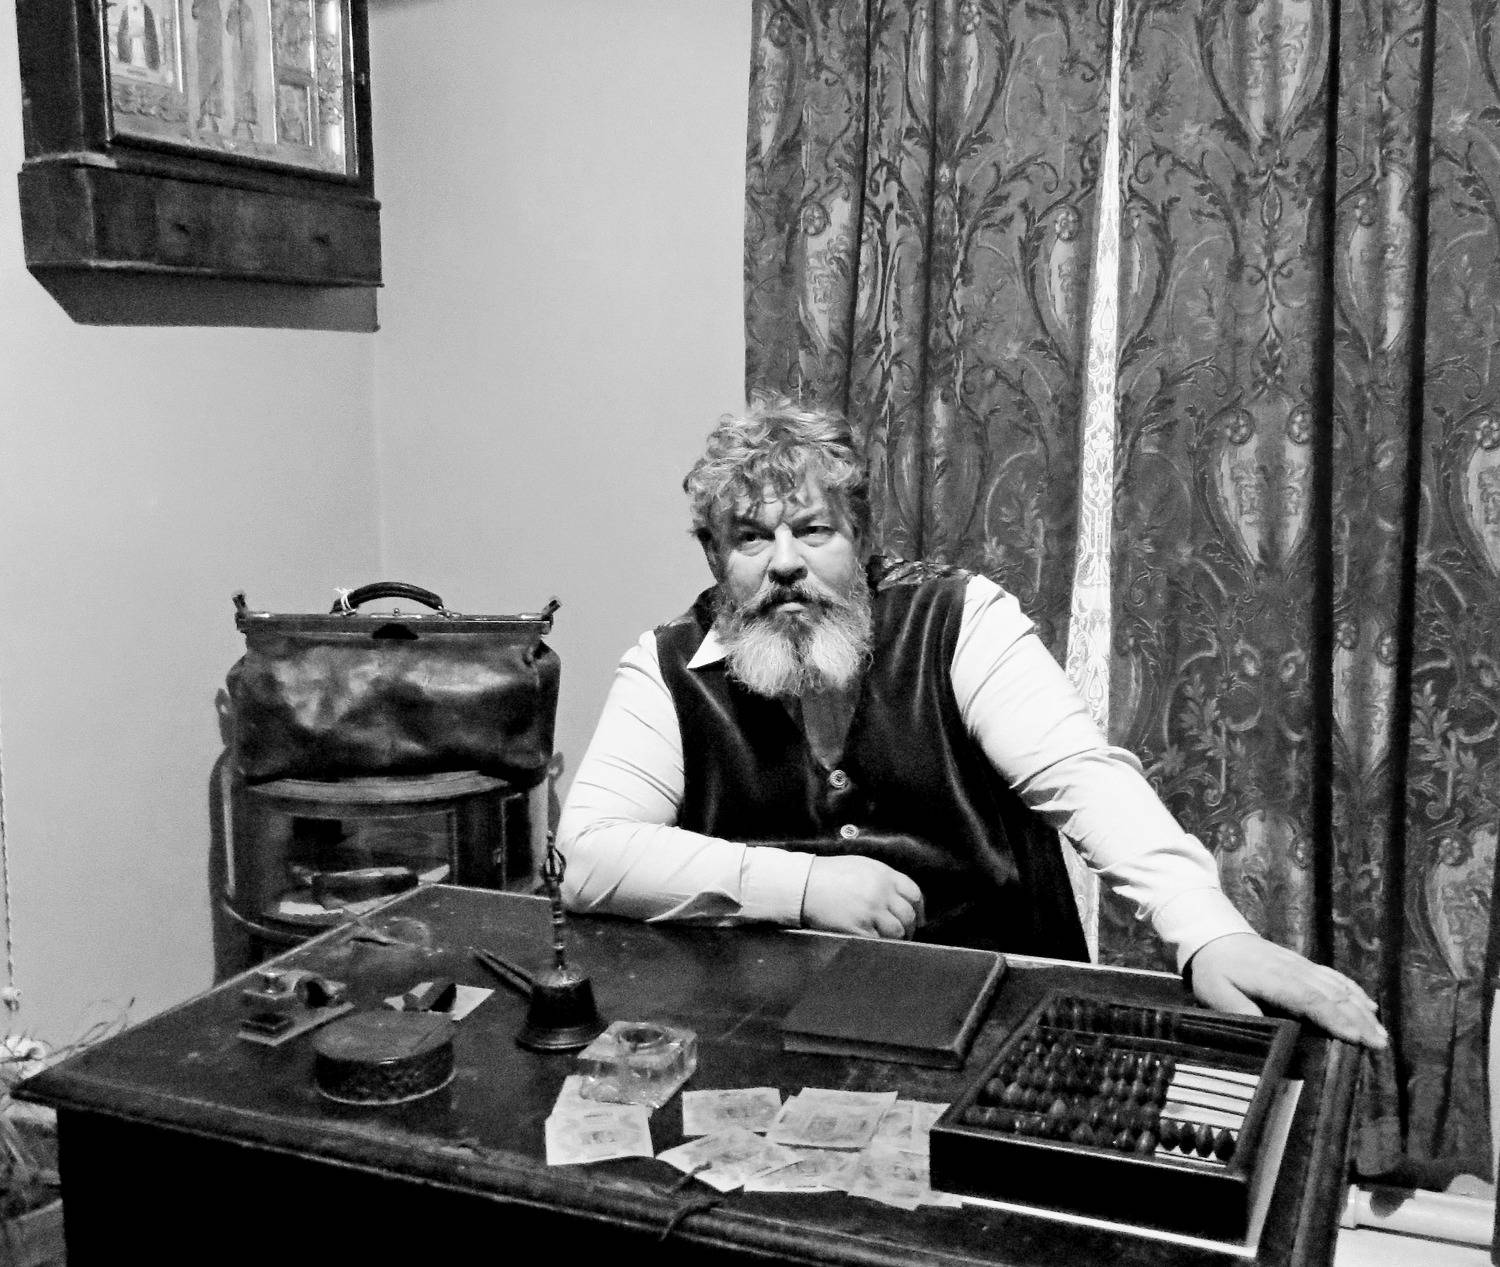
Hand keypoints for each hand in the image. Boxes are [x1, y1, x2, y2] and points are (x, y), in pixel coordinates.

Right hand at [801, 856, 924, 938]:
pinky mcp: (858, 928)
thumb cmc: (829, 874)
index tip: (918, 918)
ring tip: (892, 941)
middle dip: (909, 927)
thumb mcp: (861, 866)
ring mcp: (870, 911)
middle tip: (905, 934)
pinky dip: (881, 944)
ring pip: (897, 931)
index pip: (914, 893)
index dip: (919, 909)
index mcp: (883, 874)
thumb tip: (899, 897)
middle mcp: (881, 892)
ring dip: (898, 938)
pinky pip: (879, 941)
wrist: (803, 884)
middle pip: (908, 915)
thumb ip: (883, 878)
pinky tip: (876, 943)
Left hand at [1186, 933, 1387, 1048]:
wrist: (1214, 936)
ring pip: (1337, 987)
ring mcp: (1301, 965)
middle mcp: (1294, 970)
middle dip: (1358, 1021)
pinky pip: (1334, 977)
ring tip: (1381, 1034)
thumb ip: (1242, 1013)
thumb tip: (1269, 1033)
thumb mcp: (1216, 994)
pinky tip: (1368, 1007)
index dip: (1335, 1019)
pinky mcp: (1304, 964)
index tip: (1356, 1038)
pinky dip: (1354, 991)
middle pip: (1332, 995)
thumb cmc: (1215, 970)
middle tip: (1380, 1045)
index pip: (1310, 999)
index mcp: (1273, 979)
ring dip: (1361, 1010)